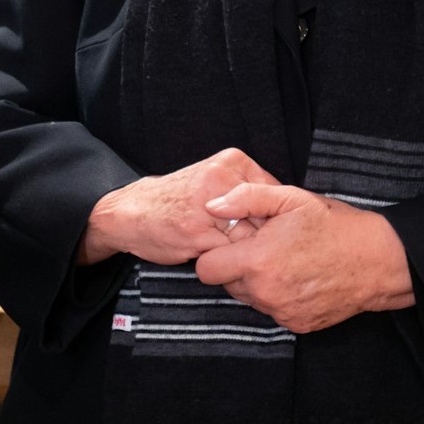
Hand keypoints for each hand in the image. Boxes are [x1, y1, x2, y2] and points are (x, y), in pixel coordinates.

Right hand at [78, 148, 278, 265]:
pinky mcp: (198, 232)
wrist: (131, 212)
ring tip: (240, 255)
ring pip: (251, 238)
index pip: (276, 194)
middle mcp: (221, 178)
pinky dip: (232, 262)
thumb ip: (249, 190)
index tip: (280, 235)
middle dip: (267, 238)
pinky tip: (221, 259)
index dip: (279, 221)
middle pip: (267, 217)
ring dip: (250, 253)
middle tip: (265, 250)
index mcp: (231, 161)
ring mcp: (209, 205)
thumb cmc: (178, 200)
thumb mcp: (214, 179)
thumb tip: (292, 215)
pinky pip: (231, 254)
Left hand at [196, 183, 414, 332]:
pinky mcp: (297, 325)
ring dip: (257, 282)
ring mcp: (282, 312)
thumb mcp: (290, 198)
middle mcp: (266, 293)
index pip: (206, 269)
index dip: (215, 253)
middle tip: (264, 247)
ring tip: (284, 260)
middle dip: (237, 267)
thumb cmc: (334, 226)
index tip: (234, 242)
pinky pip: (272, 311)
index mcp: (258, 261)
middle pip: (226, 285)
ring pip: (249, 299)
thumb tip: (211, 206)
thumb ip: (245, 198)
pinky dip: (278, 296)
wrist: (378, 261)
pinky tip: (298, 277)